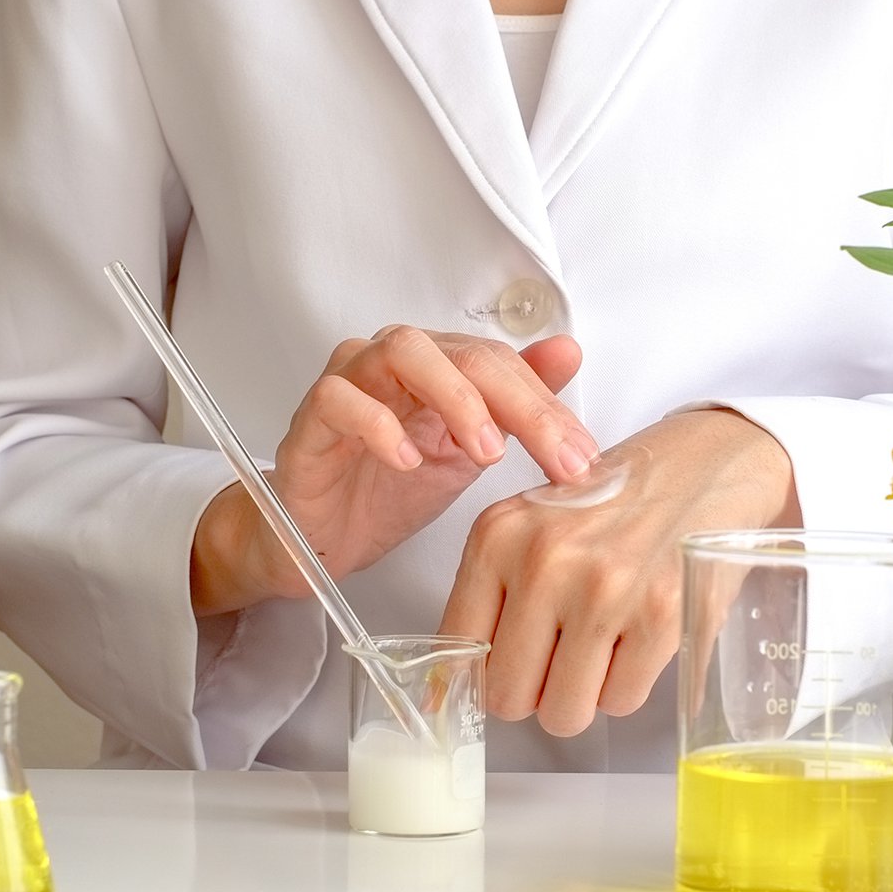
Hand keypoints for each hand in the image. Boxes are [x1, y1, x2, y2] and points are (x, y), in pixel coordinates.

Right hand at [190, 327, 600, 614]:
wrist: (321, 540)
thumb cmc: (388, 490)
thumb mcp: (469, 452)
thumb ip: (516, 404)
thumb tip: (569, 352)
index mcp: (439, 365)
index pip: (502, 364)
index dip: (547, 406)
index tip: (582, 456)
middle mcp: (394, 361)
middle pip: (464, 354)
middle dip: (519, 404)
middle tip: (555, 457)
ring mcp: (350, 383)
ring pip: (401, 352)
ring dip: (455, 397)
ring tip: (487, 451)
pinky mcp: (309, 420)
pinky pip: (337, 399)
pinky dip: (377, 424)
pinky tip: (408, 459)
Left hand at [438, 409, 800, 735]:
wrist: (710, 465)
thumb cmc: (619, 501)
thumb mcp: (534, 524)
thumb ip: (493, 592)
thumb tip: (453, 687)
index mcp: (499, 535)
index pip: (459, 649)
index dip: (484, 671)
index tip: (506, 669)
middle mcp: (545, 561)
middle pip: (508, 696)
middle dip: (536, 692)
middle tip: (562, 660)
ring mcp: (603, 590)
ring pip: (563, 711)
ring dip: (583, 696)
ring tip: (602, 649)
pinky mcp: (660, 617)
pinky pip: (620, 702)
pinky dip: (629, 686)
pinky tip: (638, 641)